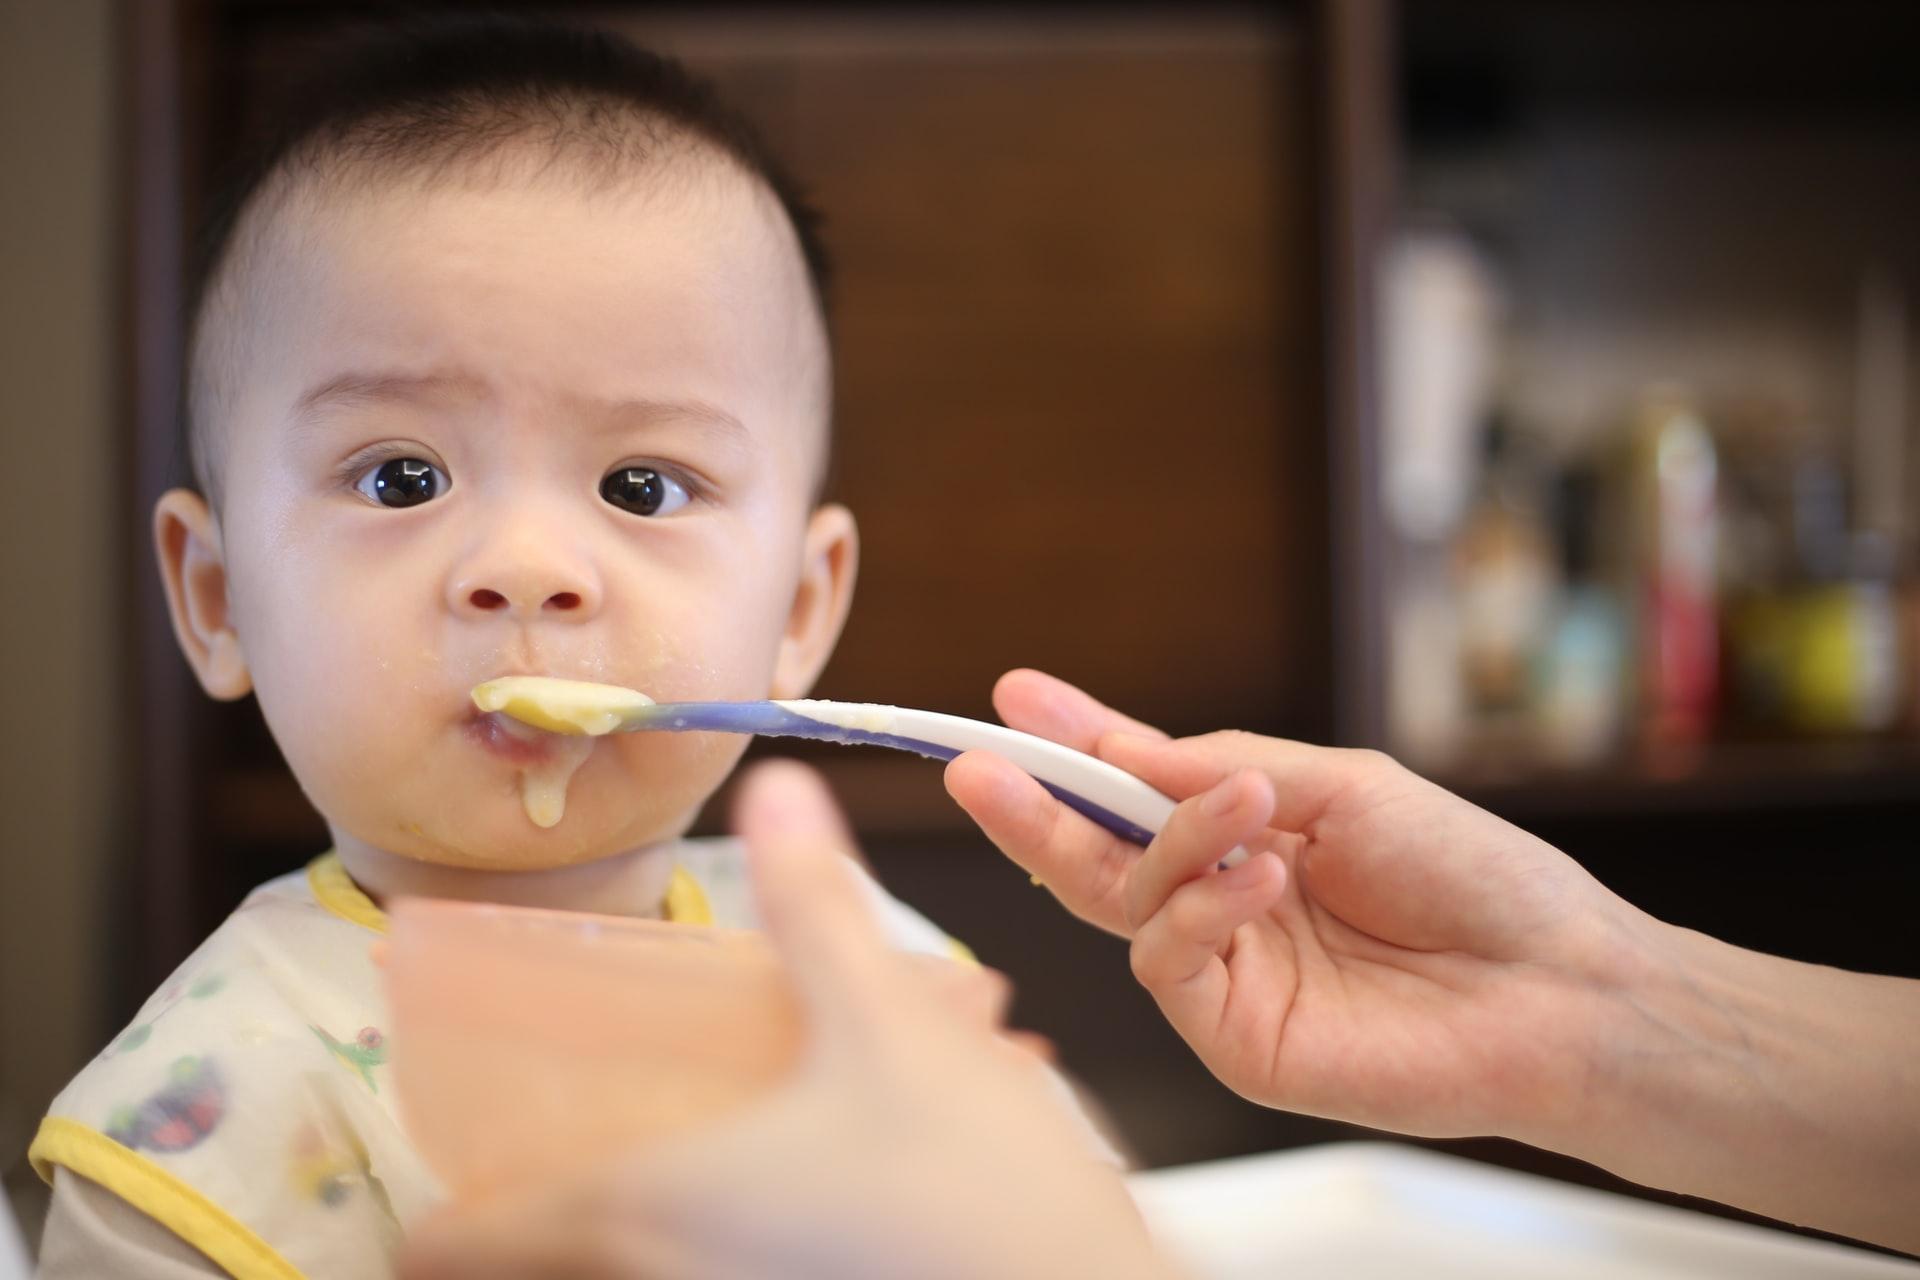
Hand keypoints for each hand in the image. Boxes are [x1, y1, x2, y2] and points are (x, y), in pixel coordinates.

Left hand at [400, 759, 1176, 1279]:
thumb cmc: (977, 1188)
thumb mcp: (888, 1023)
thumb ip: (818, 908)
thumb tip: (781, 791)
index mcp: (653, 1207)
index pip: (464, 1246)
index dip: (437, 1221)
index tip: (446, 1187)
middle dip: (532, 1240)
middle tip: (560, 1174)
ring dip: (623, 1248)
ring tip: (682, 1185)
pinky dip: (708, 1261)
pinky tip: (783, 1217)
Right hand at [945, 669, 1653, 1144]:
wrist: (1556, 984)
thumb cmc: (1471, 877)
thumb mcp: (1342, 787)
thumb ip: (1222, 771)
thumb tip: (1121, 746)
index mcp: (1250, 840)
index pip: (1137, 796)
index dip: (1074, 749)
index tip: (1014, 700)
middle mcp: (1224, 907)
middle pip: (1097, 859)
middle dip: (1034, 808)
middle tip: (977, 766)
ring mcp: (1226, 977)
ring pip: (1128, 905)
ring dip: (1168, 845)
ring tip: (1242, 813)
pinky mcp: (1235, 1039)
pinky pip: (1166, 964)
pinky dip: (1196, 910)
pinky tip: (1260, 880)